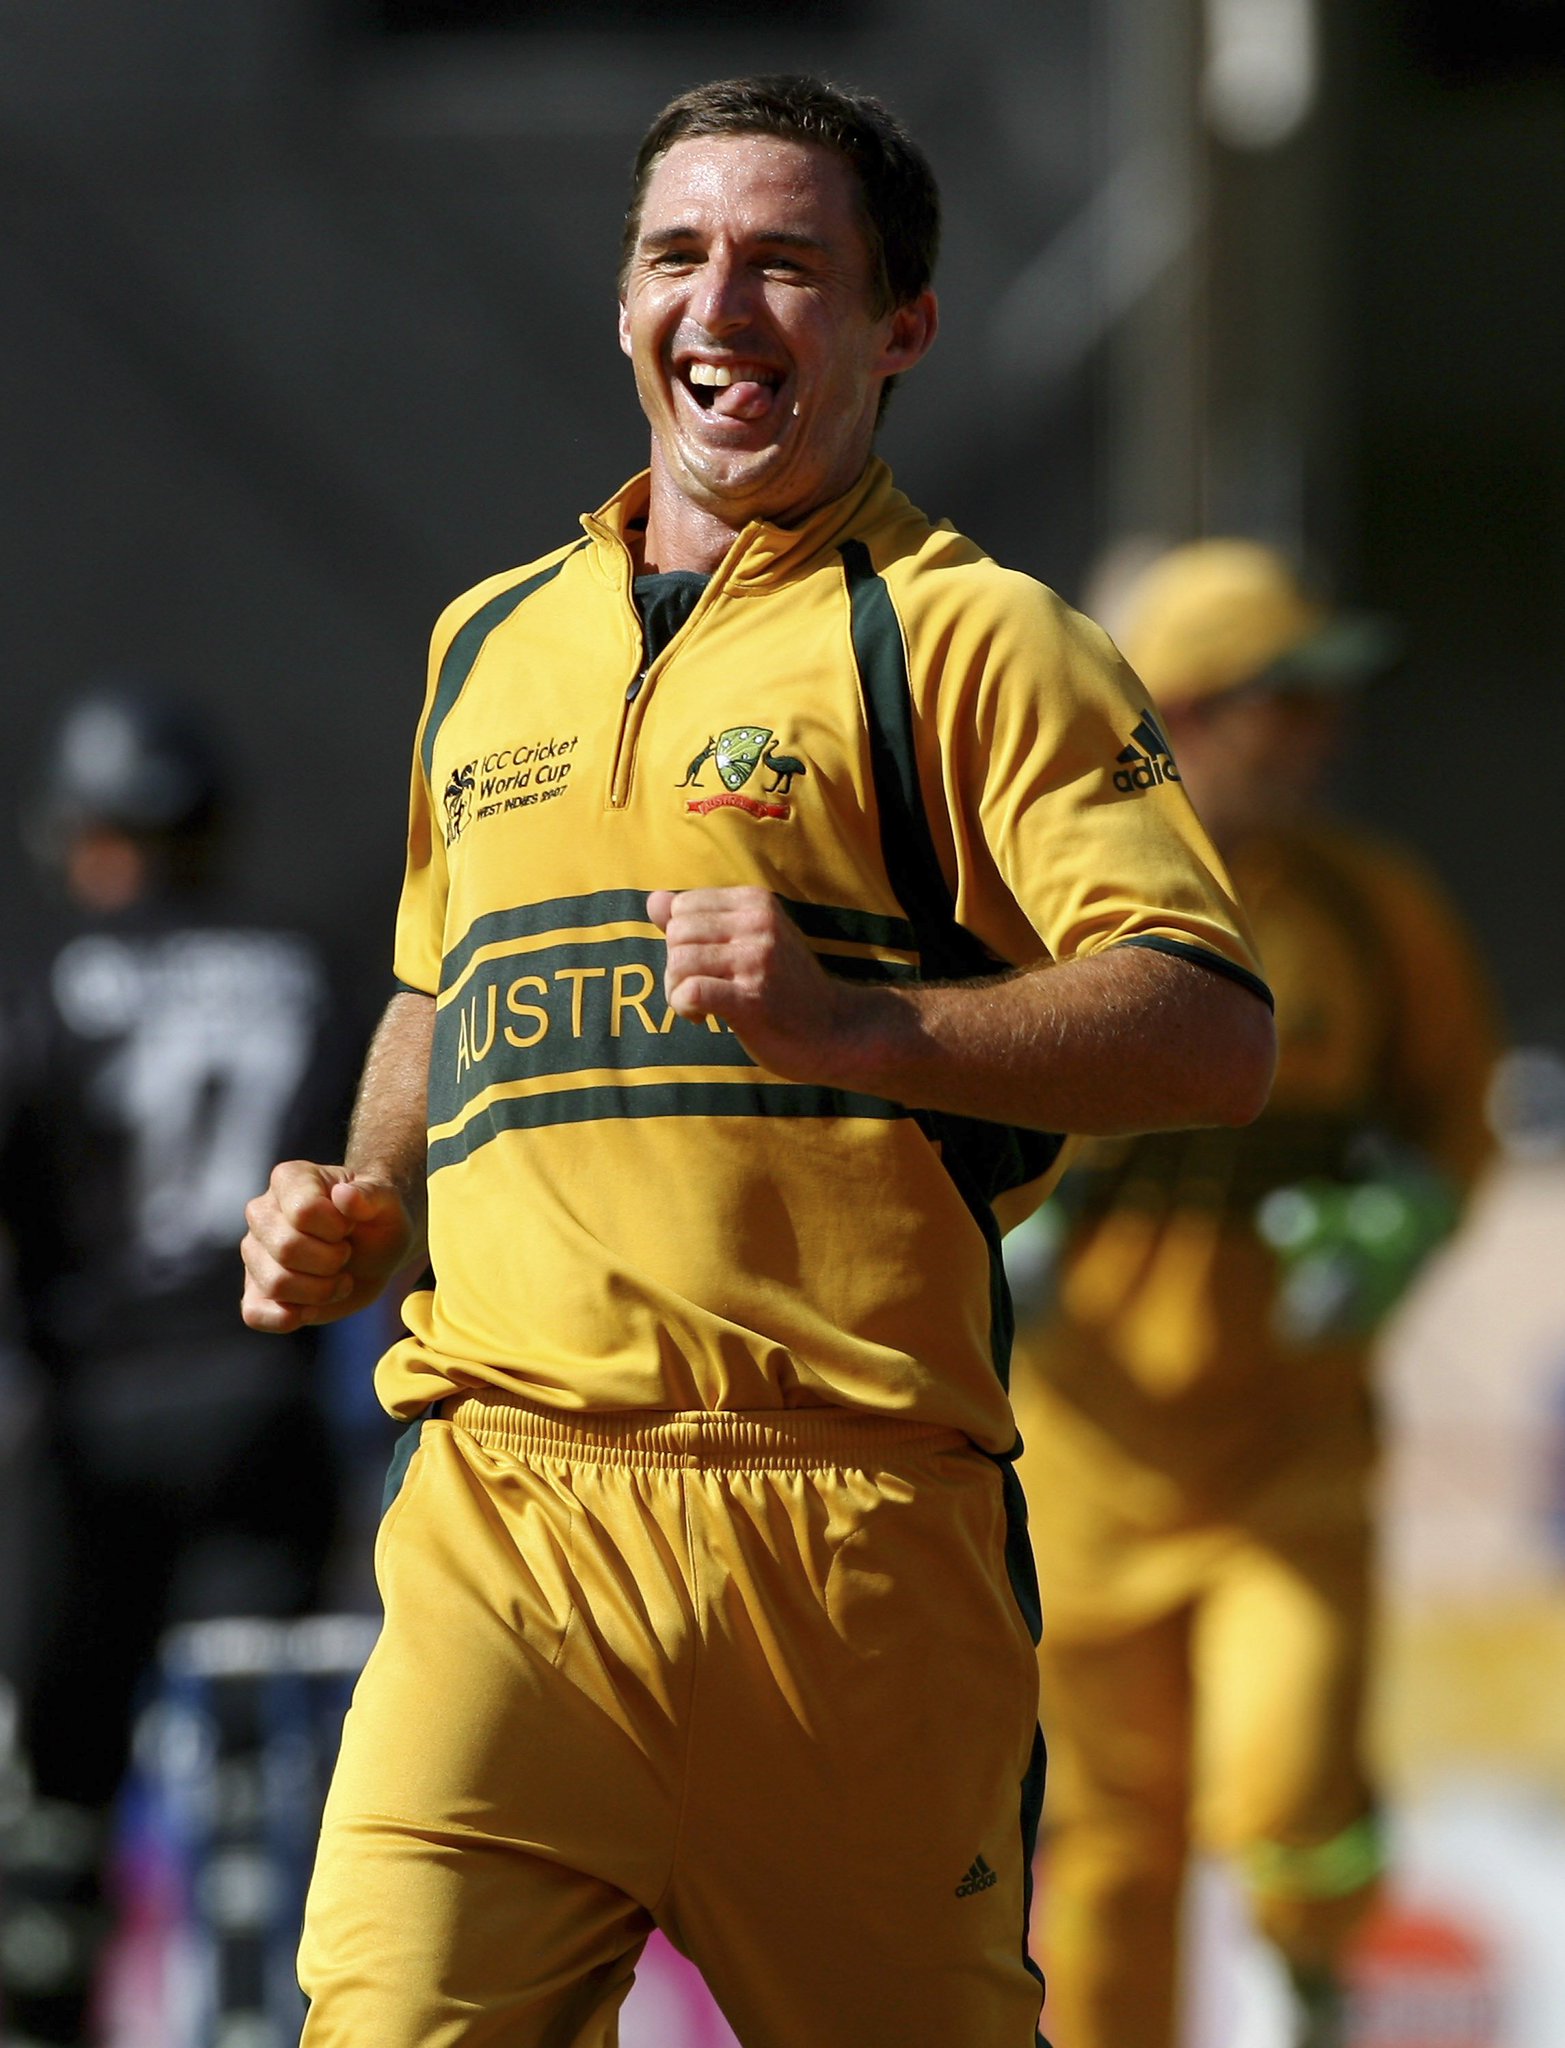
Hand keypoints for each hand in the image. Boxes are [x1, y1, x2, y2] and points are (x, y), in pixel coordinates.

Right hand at [240, 1160, 415, 1333]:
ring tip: (339, 1279)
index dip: (336, 1229)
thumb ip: (371, 1194)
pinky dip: (286, 1318)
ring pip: (276, 1283)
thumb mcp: (387, 1200)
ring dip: (320, 1291)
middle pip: (286, 1249)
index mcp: (290, 1179)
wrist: (375, 1247)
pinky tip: (311, 1309)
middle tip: (346, 1254)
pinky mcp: (256, 1290)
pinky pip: (255, 1313)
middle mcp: (261, 1212)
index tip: (349, 1226)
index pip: (303, 1212)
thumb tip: (344, 1195)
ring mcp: (254, 1252)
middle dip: (331, 1261)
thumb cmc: (378, 1217)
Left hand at [646, 886, 865, 1082]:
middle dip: (676, 967)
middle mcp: (759, 924)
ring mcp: (757, 960)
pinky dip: (684, 1007)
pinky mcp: (751, 998)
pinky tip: (702, 1018)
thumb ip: (700, 920)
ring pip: (678, 963)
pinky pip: (690, 992)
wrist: (834, 1030)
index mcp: (756, 902)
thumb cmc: (785, 987)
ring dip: (677, 991)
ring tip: (701, 1006)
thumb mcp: (749, 941)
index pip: (682, 907)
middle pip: (676, 934)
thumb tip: (653, 900)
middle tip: (700, 990)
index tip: (704, 966)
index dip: (681, 939)